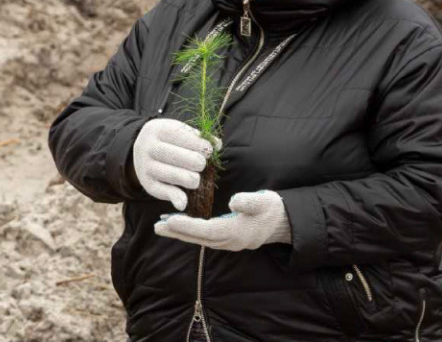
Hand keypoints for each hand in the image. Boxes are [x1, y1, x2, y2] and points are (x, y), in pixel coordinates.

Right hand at [132, 118, 220, 210]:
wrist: (142, 148)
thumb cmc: (169, 139)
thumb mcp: (180, 130)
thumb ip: (199, 136)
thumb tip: (217, 145)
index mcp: (159, 130)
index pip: (183, 137)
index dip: (201, 146)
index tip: (208, 151)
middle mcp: (149, 148)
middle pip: (180, 157)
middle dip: (198, 163)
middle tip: (200, 164)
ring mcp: (146, 166)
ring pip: (175, 176)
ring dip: (192, 179)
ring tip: (195, 177)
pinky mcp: (147, 184)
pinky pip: (163, 193)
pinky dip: (177, 198)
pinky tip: (184, 201)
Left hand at [153, 190, 291, 250]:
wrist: (284, 223)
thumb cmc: (272, 210)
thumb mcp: (264, 201)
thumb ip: (249, 201)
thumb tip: (233, 200)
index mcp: (235, 232)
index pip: (205, 230)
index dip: (186, 226)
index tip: (170, 221)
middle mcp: (228, 241)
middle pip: (198, 238)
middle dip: (177, 232)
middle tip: (157, 226)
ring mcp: (228, 241)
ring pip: (199, 238)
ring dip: (181, 232)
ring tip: (164, 225)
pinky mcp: (228, 238)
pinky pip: (204, 236)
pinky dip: (191, 231)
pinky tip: (182, 224)